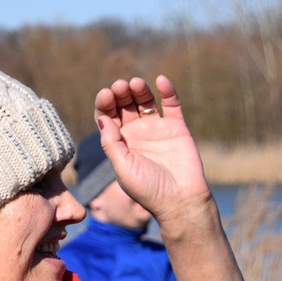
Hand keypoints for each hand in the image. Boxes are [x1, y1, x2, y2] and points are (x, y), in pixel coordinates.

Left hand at [94, 76, 209, 223]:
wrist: (180, 200)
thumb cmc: (147, 189)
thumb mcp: (123, 168)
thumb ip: (112, 143)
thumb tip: (102, 119)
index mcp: (119, 143)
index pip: (107, 117)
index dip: (104, 104)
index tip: (105, 94)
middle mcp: (135, 133)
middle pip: (124, 106)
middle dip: (120, 94)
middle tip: (119, 86)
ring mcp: (156, 129)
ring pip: (145, 102)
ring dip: (139, 90)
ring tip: (135, 83)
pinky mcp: (177, 127)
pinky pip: (171, 104)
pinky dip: (166, 91)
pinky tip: (160, 80)